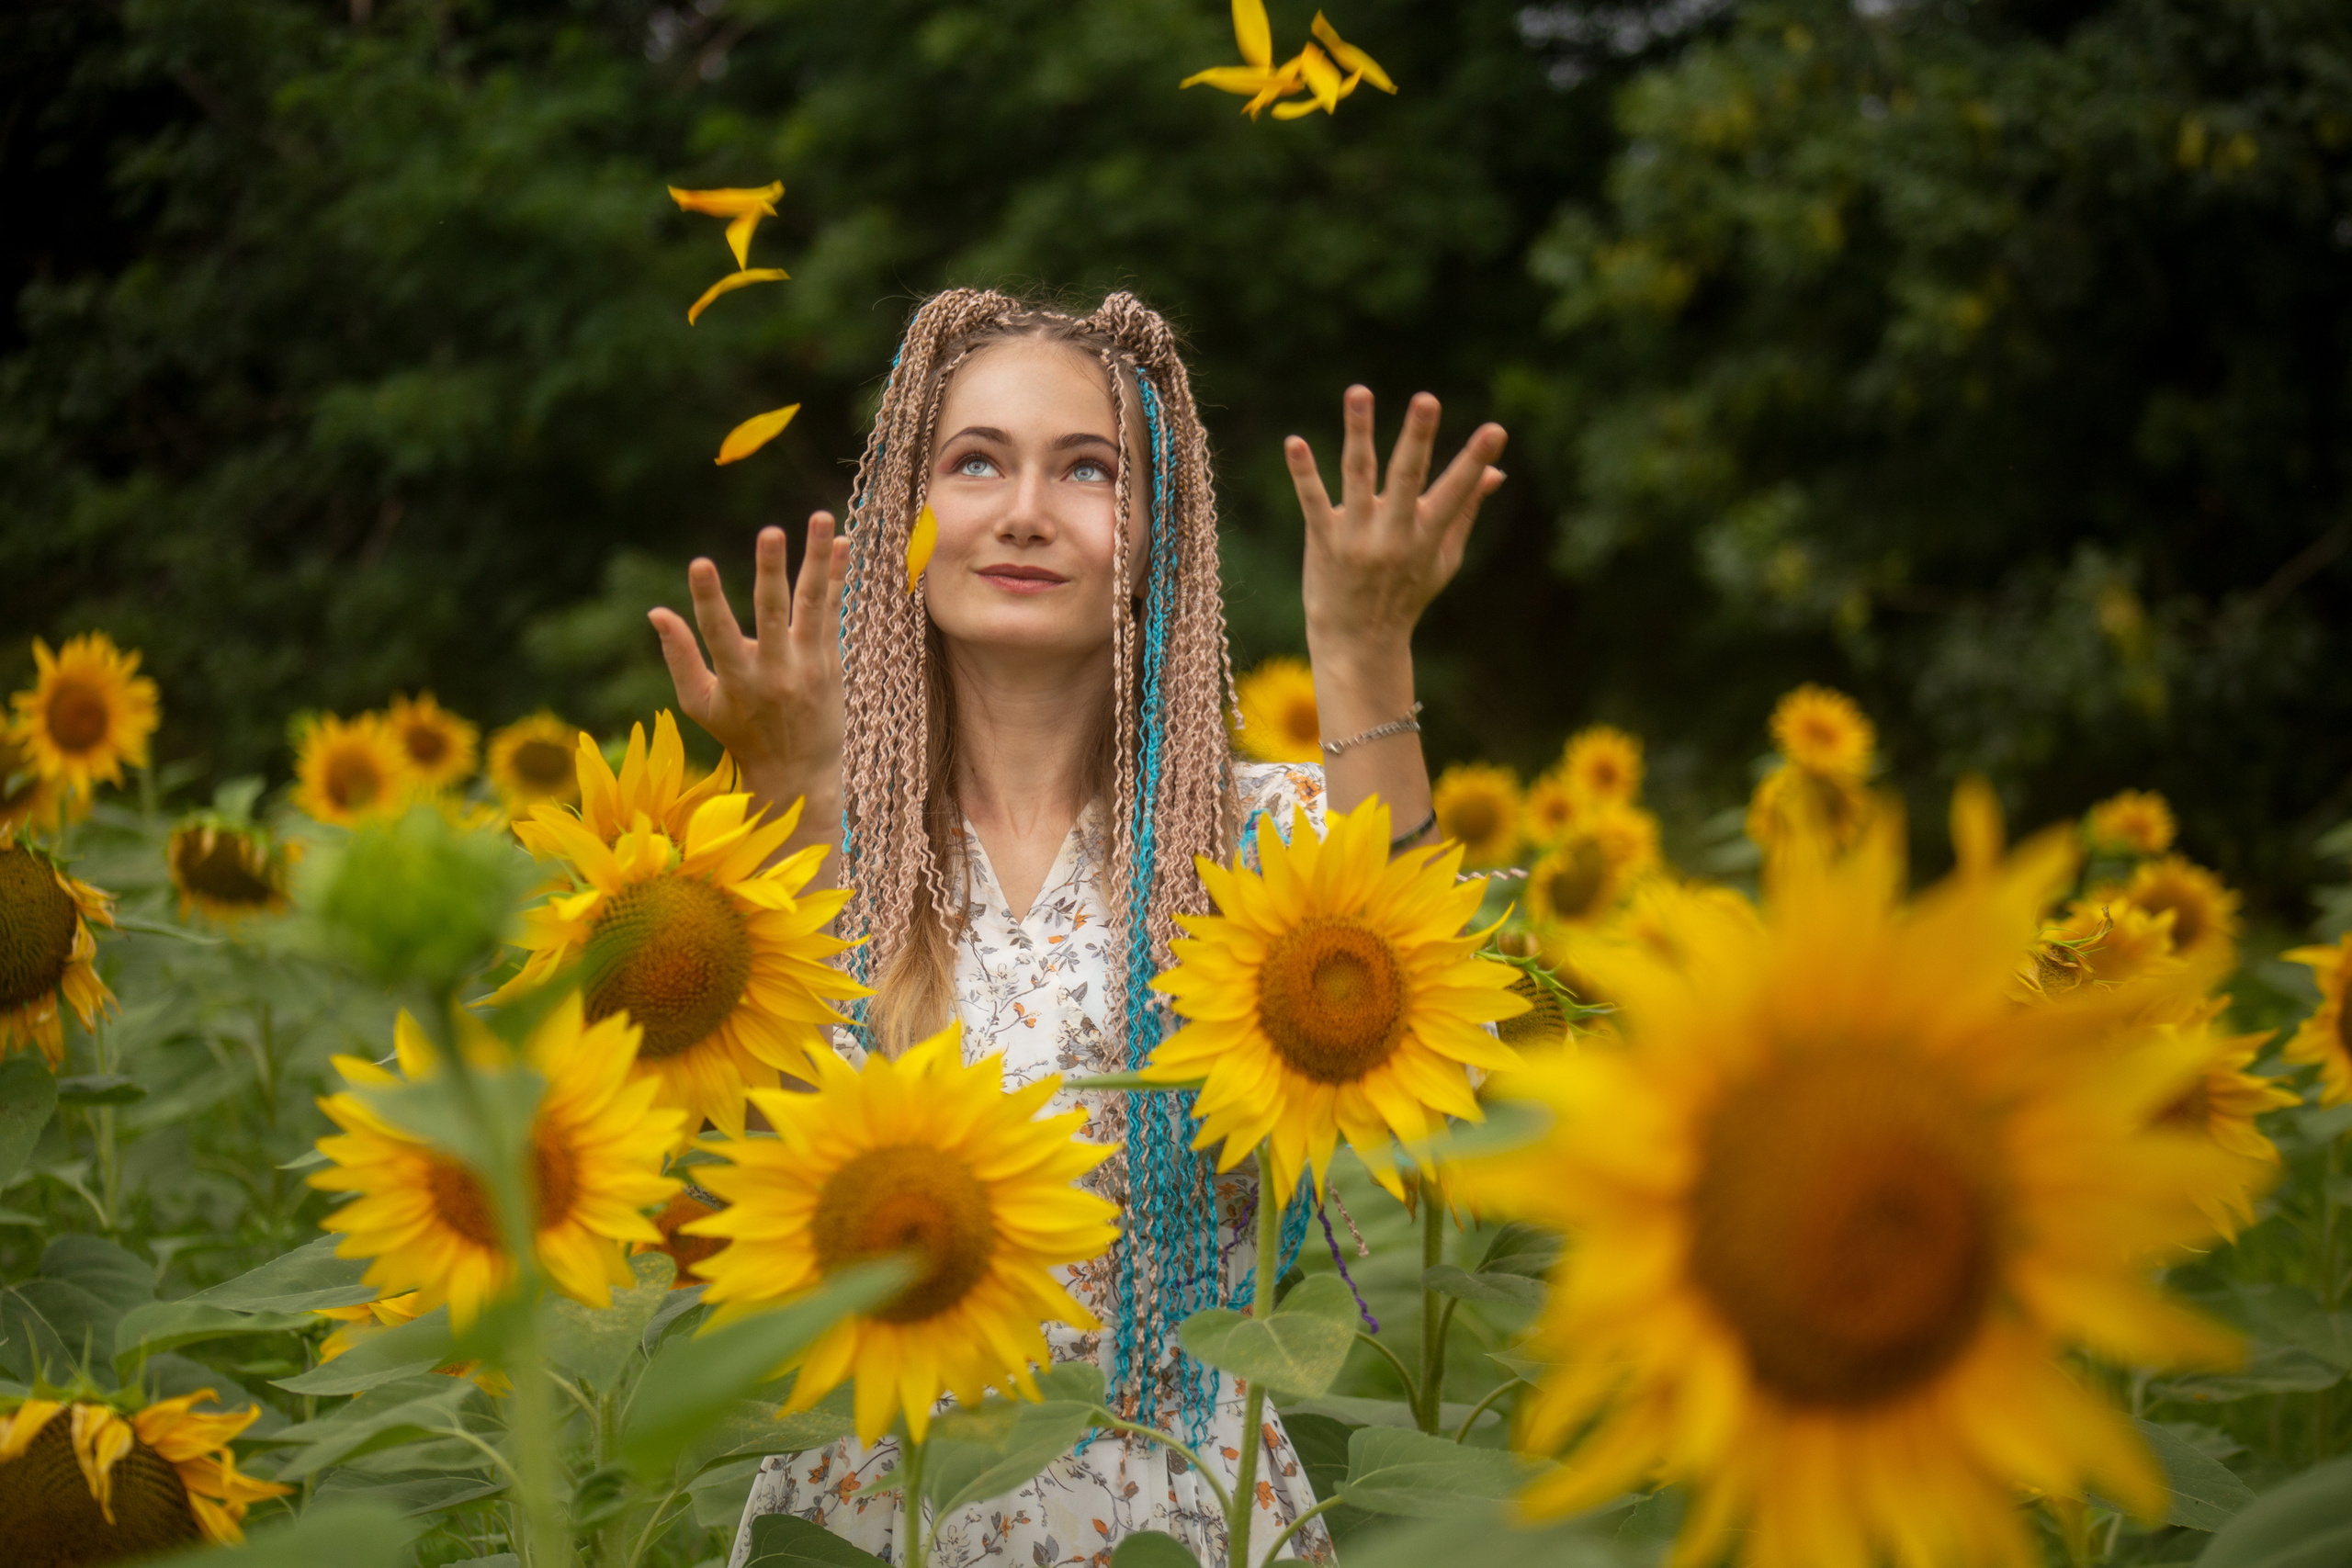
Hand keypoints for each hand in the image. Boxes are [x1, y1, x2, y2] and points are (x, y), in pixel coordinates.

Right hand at [648, 515, 849, 812]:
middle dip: (770, 571)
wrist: (798, 772)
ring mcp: (807, 665)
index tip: (700, 563)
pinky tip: (840, 543)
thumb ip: (679, 656)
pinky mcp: (830, 662)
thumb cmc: (739, 734)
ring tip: (820, 517)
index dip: (707, 599)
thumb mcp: (700, 704)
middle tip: (770, 531)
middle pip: (772, 613)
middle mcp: (775, 671)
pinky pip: (832, 612)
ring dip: (816, 559)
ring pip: (812, 604)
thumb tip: (655, 612)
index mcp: (736, 680)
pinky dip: (836, 577)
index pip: (718, 633)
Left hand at [1286, 387, 1505, 657]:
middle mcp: (1394, 533)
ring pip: (1358, 476)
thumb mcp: (1443, 559)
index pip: (1457, 492)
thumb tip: (1497, 472)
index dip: (1476, 461)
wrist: (1359, 642)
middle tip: (1428, 399)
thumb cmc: (1406, 596)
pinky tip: (1294, 443)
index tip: (1497, 430)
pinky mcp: (1324, 540)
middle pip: (1407, 478)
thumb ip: (1466, 511)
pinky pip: (1313, 502)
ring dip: (1358, 432)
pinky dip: (1304, 473)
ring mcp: (1357, 536)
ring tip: (1359, 391)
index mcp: (1428, 534)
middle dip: (1418, 438)